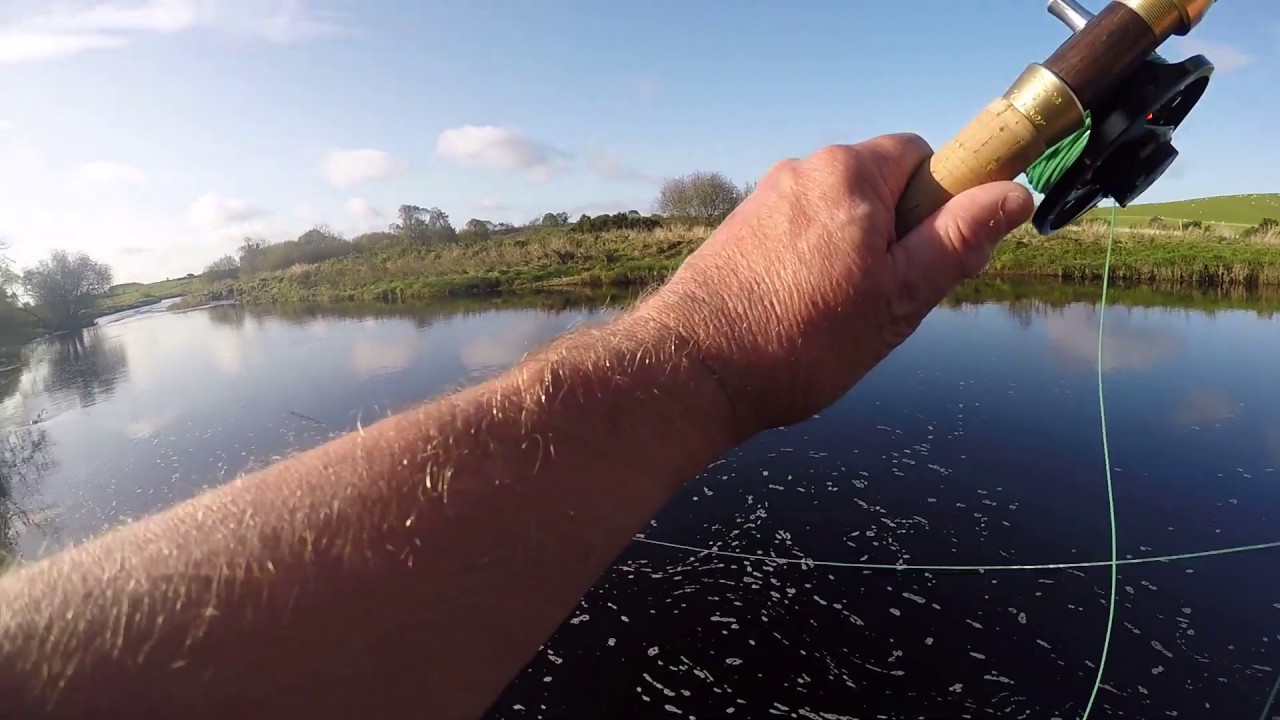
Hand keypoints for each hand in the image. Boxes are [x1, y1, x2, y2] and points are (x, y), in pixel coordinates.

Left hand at [638, 133, 1033, 439]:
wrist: (695, 371)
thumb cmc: (800, 339)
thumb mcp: (900, 296)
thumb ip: (958, 239)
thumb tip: (1013, 193)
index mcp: (849, 174)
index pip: (922, 155)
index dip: (942, 203)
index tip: (935, 256)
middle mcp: (802, 171)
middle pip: (878, 185)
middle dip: (895, 235)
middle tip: (886, 300)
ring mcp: (765, 198)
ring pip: (837, 215)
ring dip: (853, 254)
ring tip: (836, 315)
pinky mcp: (739, 229)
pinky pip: (798, 232)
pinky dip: (812, 263)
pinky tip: (801, 313)